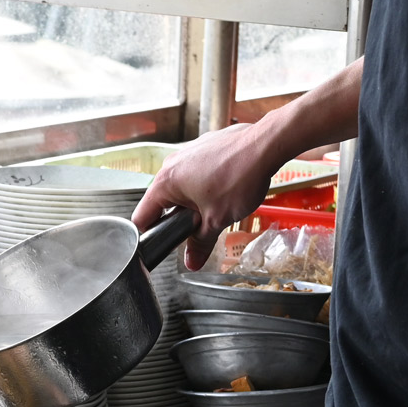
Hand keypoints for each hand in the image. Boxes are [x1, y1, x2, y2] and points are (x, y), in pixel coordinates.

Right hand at [130, 121, 283, 269]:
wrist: (265, 145)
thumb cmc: (240, 175)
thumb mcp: (217, 220)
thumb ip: (200, 243)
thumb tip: (192, 262)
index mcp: (165, 182)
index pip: (142, 217)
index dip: (151, 235)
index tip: (165, 243)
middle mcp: (171, 164)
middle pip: (161, 201)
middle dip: (177, 218)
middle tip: (199, 228)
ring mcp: (187, 152)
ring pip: (180, 186)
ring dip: (192, 201)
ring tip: (216, 208)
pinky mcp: (204, 147)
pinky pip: (195, 171)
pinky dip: (204, 184)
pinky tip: (225, 189)